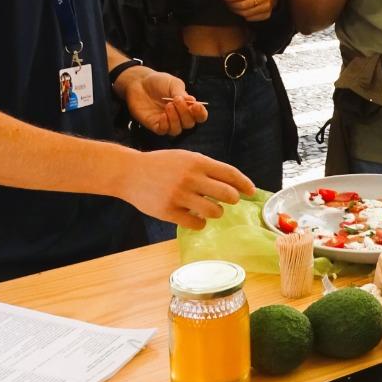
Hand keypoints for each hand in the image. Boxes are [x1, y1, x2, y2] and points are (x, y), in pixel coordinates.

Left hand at [119, 67, 207, 135]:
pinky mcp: (154, 124)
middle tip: (176, 100)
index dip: (200, 113)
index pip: (199, 116)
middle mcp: (178, 116)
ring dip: (175, 119)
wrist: (138, 82)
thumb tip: (192, 101)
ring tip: (168, 105)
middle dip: (185, 113)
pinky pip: (163, 131)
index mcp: (186, 106)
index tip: (196, 105)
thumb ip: (181, 93)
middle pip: (189, 124)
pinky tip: (162, 115)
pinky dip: (165, 124)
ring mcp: (166, 121)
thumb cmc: (158, 82)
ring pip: (177, 130)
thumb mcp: (172, 83)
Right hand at [122, 149, 256, 229]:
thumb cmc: (161, 164)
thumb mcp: (185, 158)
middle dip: (233, 199)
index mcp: (197, 162)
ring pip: (214, 211)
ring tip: (210, 209)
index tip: (251, 191)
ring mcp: (179, 195)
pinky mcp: (168, 211)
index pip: (230, 173)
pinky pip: (195, 223)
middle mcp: (190, 178)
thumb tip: (232, 183)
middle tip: (229, 201)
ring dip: (216, 212)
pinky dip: (200, 223)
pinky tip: (195, 218)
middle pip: (227, 194)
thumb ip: (206, 168)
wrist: (130, 173)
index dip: (244, 184)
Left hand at [221, 0, 276, 21]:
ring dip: (237, 12)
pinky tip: (242, 11)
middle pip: (243, 5)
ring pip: (246, 14)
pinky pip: (251, 19)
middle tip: (227, 4)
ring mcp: (266, 7)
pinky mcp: (266, 14)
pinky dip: (244, 16)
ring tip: (233, 8)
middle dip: (232, 6)